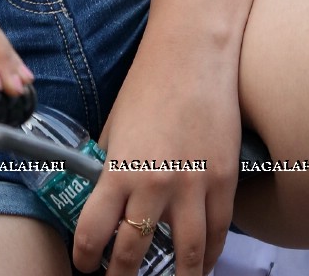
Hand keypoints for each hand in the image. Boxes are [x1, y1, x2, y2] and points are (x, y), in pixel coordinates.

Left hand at [73, 55, 240, 275]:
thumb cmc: (149, 84)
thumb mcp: (115, 126)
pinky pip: (218, 233)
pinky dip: (208, 255)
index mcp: (120, 169)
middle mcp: (155, 185)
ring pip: (186, 255)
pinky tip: (201, 264)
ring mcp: (194, 185)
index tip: (83, 264)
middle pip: (134, 252)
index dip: (85, 257)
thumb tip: (104, 195)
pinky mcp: (224, 181)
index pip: (94, 232)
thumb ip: (110, 165)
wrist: (193, 55)